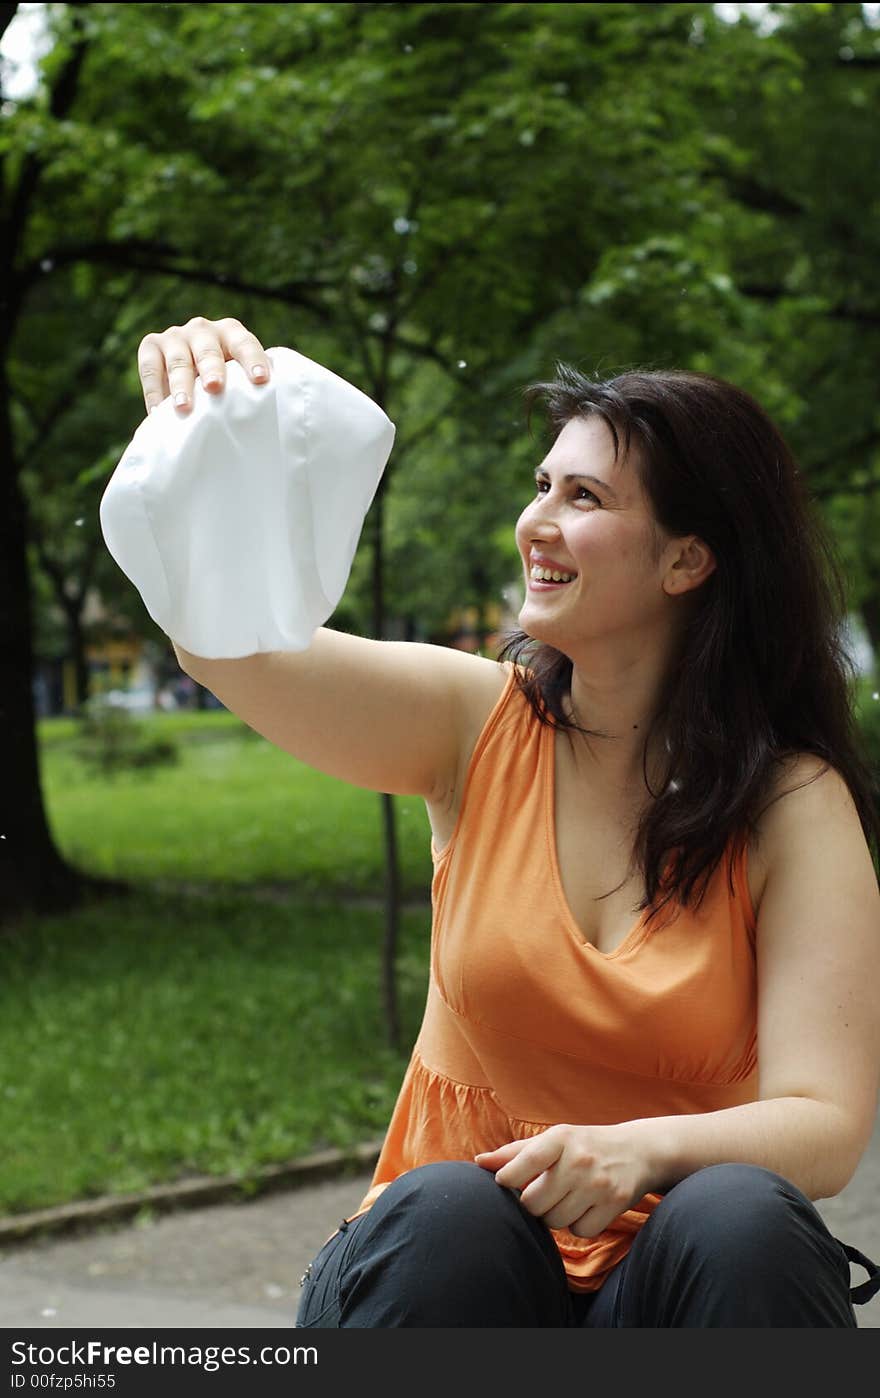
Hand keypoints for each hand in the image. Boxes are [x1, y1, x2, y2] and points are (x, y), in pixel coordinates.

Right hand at [137, 316, 271, 415]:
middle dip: (212, 368)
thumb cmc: (226, 383)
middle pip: (208, 349)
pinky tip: (158, 413)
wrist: (190, 375)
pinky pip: (151, 368)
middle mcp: (203, 329)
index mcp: (231, 333)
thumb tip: (273, 410)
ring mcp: (175, 336)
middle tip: (215, 387)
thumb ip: (251, 387)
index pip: (245, 344)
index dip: (253, 360)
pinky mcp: (151, 346)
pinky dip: (154, 391)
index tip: (261, 380)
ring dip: (181, 384)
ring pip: (178, 360)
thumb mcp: (239, 378)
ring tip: (184, 407)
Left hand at [475, 1122, 651, 1237]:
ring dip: (554, 1215)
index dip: (507, 1178)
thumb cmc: (583, 1145)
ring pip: (555, 1220)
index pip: (524, 1163)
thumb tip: (479, 1163)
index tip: (505, 1183)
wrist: (637, 1151)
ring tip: (566, 1198)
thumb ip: (516, 1153)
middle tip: (543, 1193)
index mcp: (560, 1138)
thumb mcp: (553, 1139)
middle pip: (534, 1202)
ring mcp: (598, 1183)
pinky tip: (585, 1207)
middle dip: (532, 1203)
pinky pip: (580, 1231)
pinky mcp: (614, 1204)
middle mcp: (579, 1160)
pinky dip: (578, 1225)